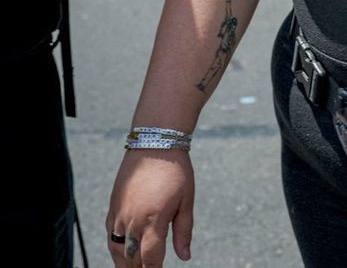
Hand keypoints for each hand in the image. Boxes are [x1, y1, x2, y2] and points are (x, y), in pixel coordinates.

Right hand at [107, 151, 194, 266]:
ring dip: (125, 264)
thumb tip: (185, 257)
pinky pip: (110, 236)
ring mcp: (120, 214)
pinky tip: (122, 253)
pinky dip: (115, 249)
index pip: (150, 260)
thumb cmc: (175, 169)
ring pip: (117, 251)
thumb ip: (184, 231)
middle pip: (132, 259)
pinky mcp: (113, 207)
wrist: (154, 142)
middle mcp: (133, 220)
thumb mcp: (186, 200)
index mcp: (153, 220)